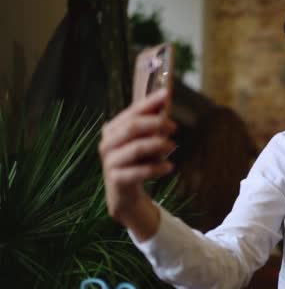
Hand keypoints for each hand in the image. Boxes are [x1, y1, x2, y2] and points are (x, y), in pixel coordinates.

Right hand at [98, 89, 175, 234]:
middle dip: (155, 124)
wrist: (125, 194)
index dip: (149, 102)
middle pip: (132, 128)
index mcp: (113, 129)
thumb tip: (165, 97)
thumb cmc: (136, 162)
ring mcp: (110, 162)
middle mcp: (107, 143)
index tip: (167, 94)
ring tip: (172, 146)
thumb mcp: (143, 140)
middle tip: (174, 126)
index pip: (132, 112)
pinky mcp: (116, 179)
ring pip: (136, 148)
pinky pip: (139, 171)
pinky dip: (157, 168)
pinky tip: (169, 167)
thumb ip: (151, 121)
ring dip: (158, 145)